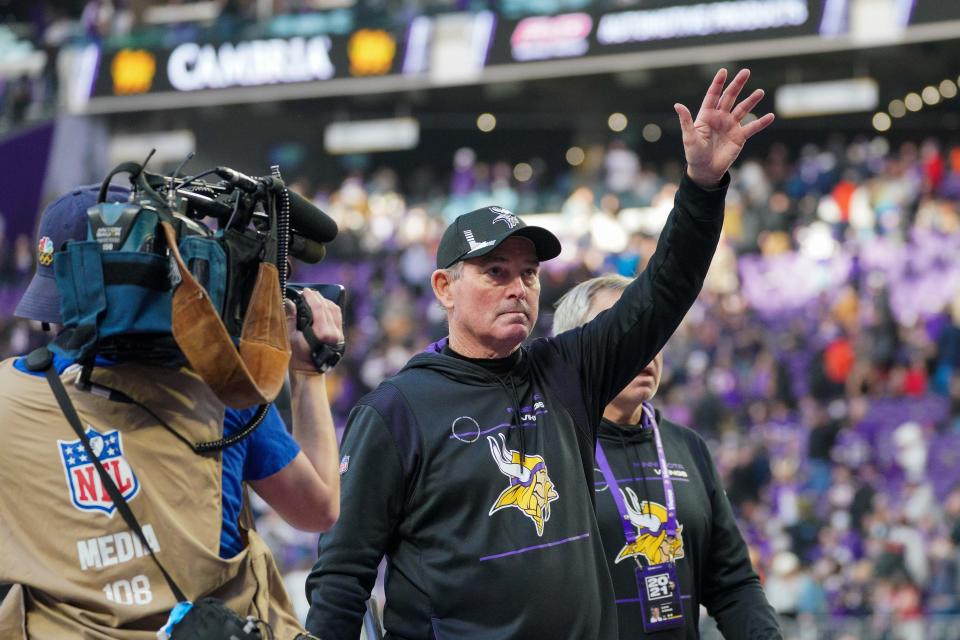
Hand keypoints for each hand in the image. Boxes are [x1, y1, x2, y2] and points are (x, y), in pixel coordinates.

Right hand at [285, 288, 343, 373]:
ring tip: (315, 297)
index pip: (319, 308)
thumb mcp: (291, 337)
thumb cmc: (298, 357)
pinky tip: (323, 305)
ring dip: (325, 301)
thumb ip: (292, 318)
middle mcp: (334, 333)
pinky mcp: (341, 336)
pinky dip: (331, 308)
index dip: (311, 297)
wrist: (309, 372)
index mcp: (323, 333)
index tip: (305, 291)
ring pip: (335, 310)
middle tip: (308, 292)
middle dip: (317, 297)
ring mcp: (339, 335)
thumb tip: (290, 302)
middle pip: (327, 307)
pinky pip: (338, 317)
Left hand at [674, 68, 774, 187]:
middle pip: (730, 97)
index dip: (718, 83)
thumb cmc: (694, 154)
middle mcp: (720, 117)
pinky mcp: (740, 136)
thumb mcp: (689, 138)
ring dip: (751, 100)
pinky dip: (761, 122)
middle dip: (737, 85)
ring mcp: (731, 126)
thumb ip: (686, 121)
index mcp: (707, 115)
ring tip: (760, 91)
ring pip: (742, 109)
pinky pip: (752, 127)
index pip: (713, 95)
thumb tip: (677, 105)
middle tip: (746, 72)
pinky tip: (771, 116)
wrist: (706, 170)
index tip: (723, 71)